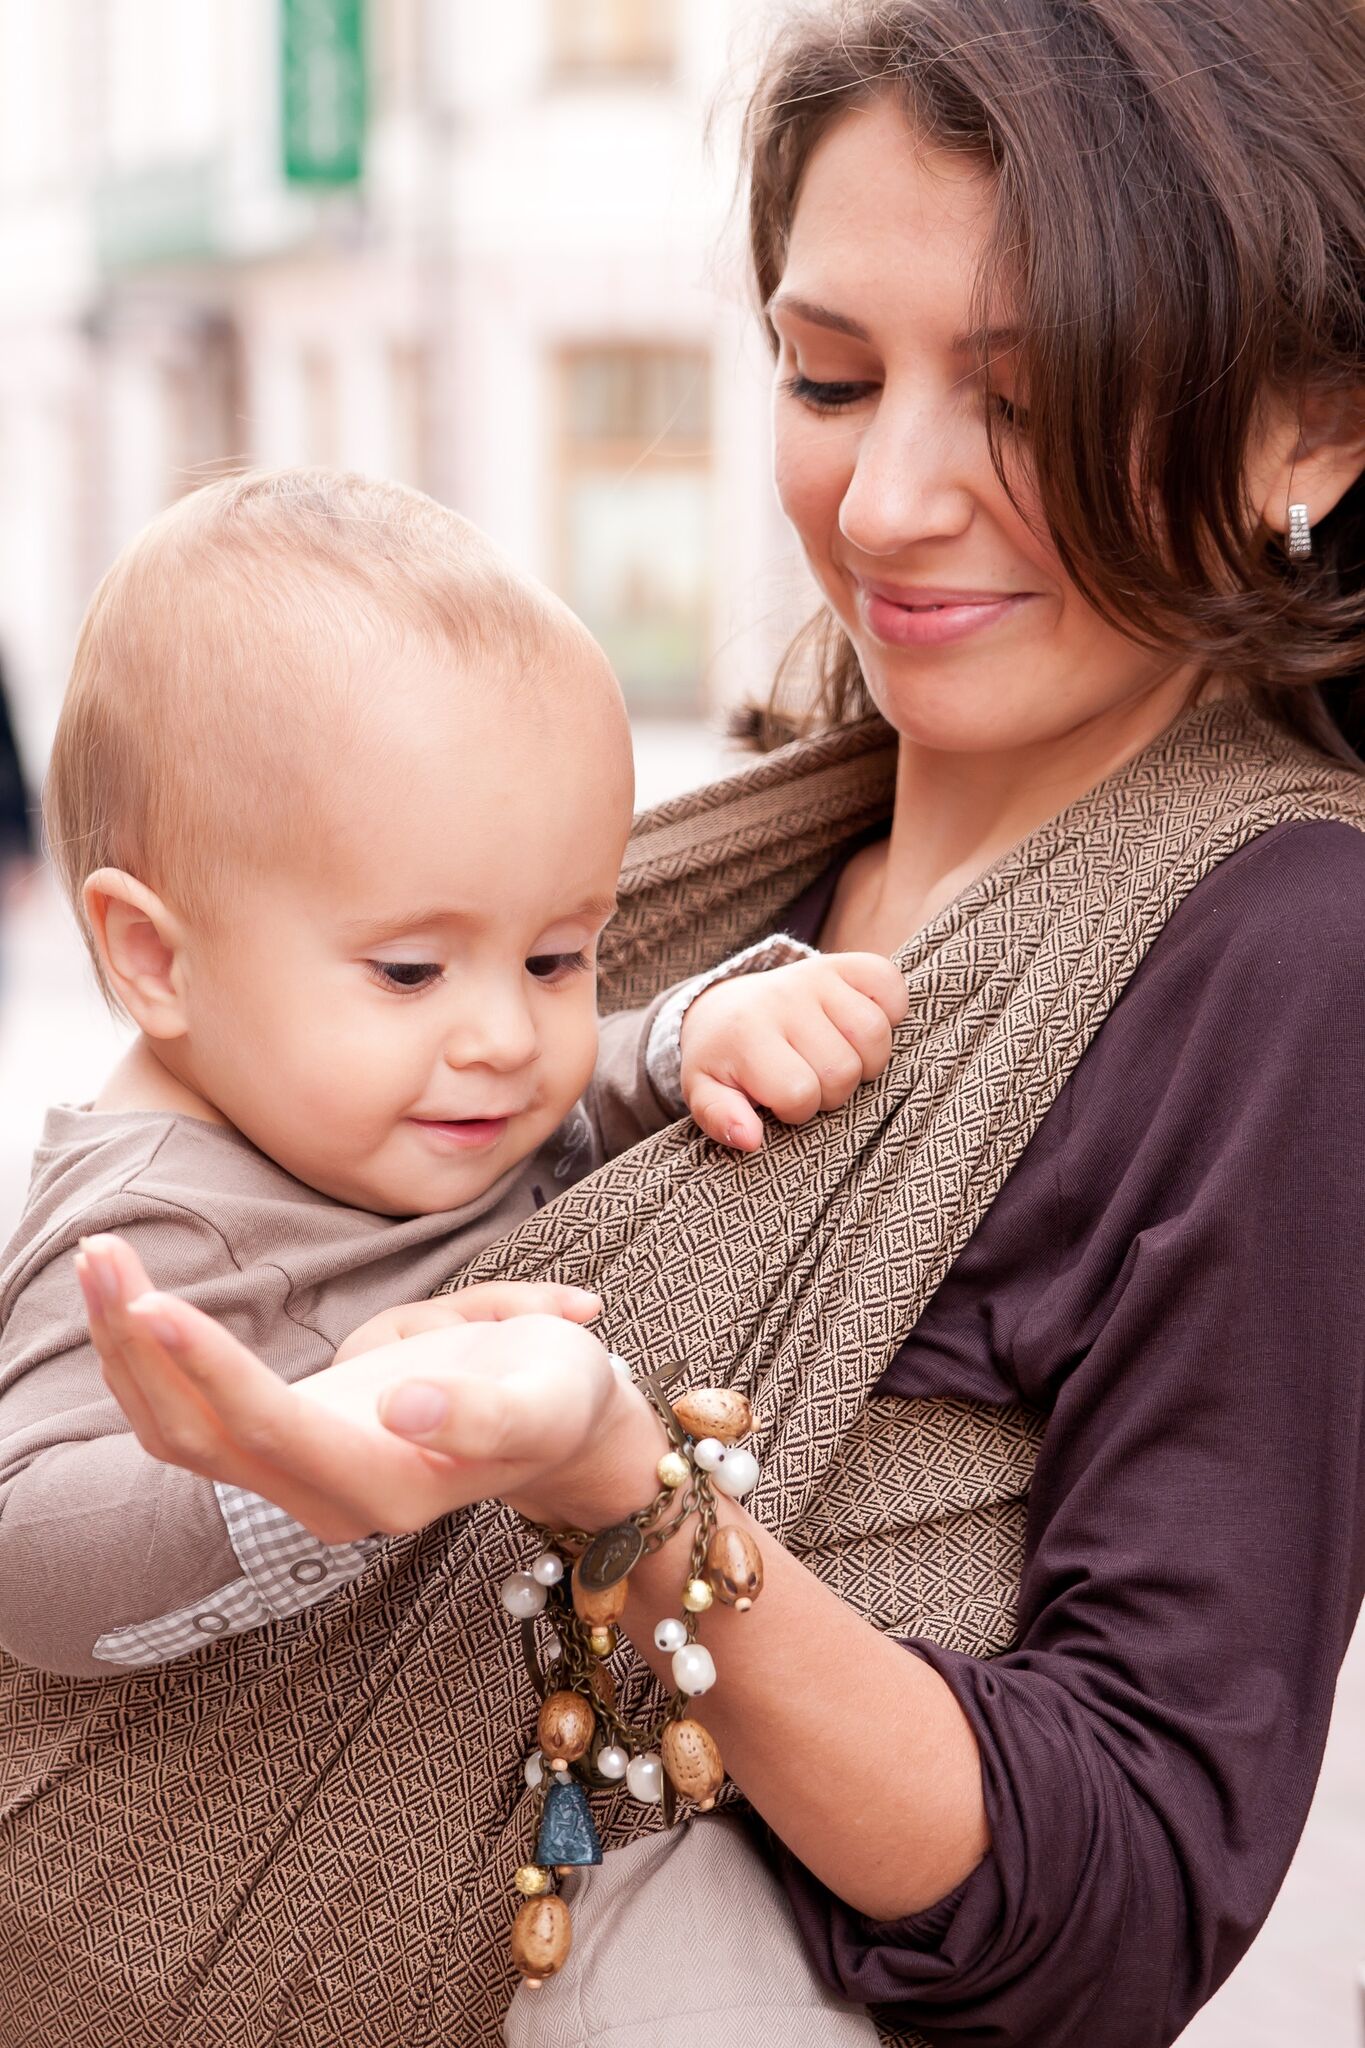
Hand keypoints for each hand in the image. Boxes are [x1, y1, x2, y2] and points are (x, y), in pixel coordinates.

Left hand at [75, 1234, 652, 1544]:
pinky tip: (121, 1291)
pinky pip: (186, 1413)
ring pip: (174, 1431)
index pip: (272, 1430)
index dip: (209, 1371)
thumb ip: (481, 1413)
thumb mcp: (549, 1393)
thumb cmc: (556, 1396)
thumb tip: (405, 1406)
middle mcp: (328, 1497)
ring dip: (124, 1349)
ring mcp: (296, 1477)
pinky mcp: (281, 1442)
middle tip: (101, 1250)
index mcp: (389, 1486)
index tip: (155, 1305)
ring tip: (97, 1254)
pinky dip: (143, 1356)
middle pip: (195, 1436)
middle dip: (139, 1346)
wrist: (557, 1425)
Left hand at [679, 951, 907, 1149]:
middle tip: (810, 1082)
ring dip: (865, 1061)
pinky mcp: (843, 964)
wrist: (725, 1010)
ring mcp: (816, 976)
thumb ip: (720, 1119)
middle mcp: (783, 998)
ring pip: (874, 1034)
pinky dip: (890, 1012)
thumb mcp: (705, 1093)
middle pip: (843, 1069)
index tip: (780, 1100)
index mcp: (746, 1034)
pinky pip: (890, 985)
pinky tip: (859, 1031)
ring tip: (838, 1062)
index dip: (797, 1110)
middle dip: (831, 1092)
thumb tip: (750, 1139)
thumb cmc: (724, 1062)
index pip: (801, 1093)